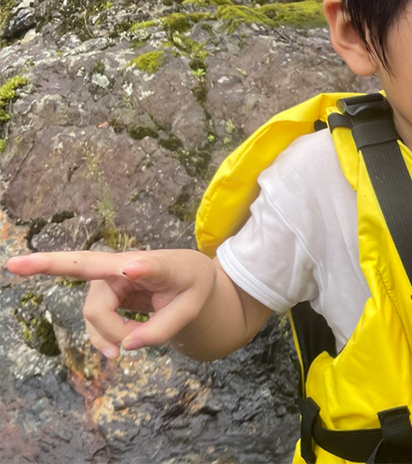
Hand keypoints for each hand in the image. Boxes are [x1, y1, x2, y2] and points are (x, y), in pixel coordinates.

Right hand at [5, 249, 217, 358]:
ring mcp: (109, 279)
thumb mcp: (191, 310)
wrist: (188, 277)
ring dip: (114, 334)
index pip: (148, 266)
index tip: (132, 268)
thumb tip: (126, 346)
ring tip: (133, 345)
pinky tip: (115, 350)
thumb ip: (162, 330)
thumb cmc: (190, 285)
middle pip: (91, 279)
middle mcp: (126, 266)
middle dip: (47, 265)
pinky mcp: (103, 294)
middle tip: (13, 264)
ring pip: (95, 314)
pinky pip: (95, 320)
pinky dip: (105, 338)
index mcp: (159, 266)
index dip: (142, 269)